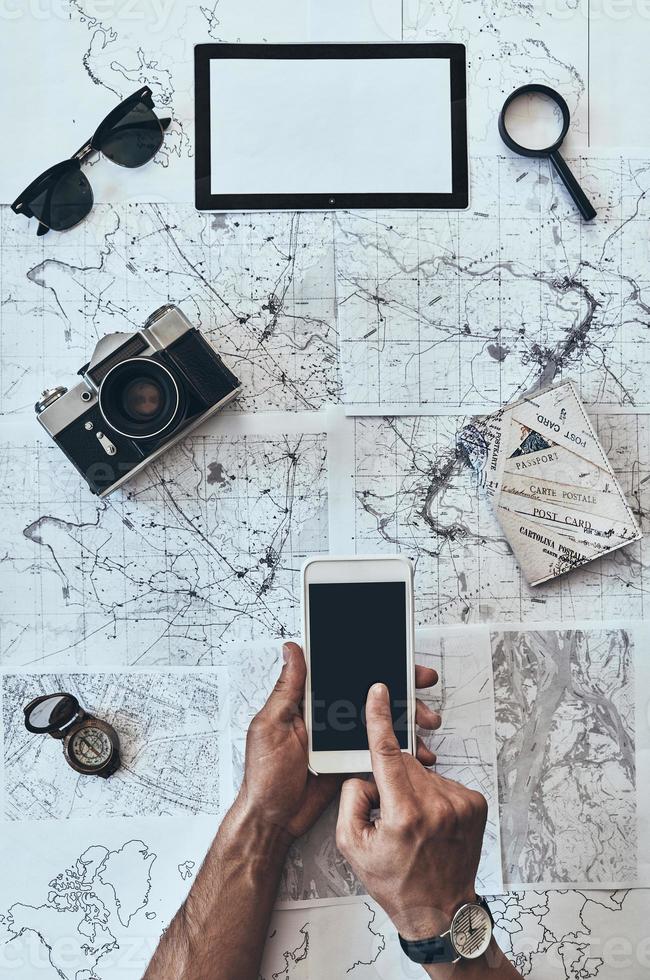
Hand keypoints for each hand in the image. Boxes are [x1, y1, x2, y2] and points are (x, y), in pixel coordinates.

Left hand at [236, 643, 441, 841]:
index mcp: (307, 702)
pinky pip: (379, 748)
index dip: (369, 663)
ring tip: (425, 720)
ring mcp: (341, 738)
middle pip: (367, 694)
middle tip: (422, 681)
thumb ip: (287, 690)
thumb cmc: (264, 775)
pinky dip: (399, 748)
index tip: (396, 658)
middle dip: (399, 686)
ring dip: (405, 717)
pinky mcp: (351, 759)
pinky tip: (415, 750)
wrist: (273, 820)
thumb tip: (292, 650)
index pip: (342, 674)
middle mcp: (327, 716)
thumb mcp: (271, 726)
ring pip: (378, 720)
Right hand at [335, 682, 487, 940]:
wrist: (440, 910)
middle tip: (388, 810)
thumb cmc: (395, 881)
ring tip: (413, 824)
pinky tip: (431, 822)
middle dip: (390, 776)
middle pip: (404, 763)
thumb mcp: (352, 845)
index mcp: (404, 814)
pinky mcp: (475, 804)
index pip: (387, 753)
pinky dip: (432, 795)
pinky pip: (443, 783)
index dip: (379, 718)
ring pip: (424, 772)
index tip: (380, 692)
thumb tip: (367, 772)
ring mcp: (461, 804)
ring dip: (413, 787)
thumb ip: (351, 798)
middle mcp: (436, 805)